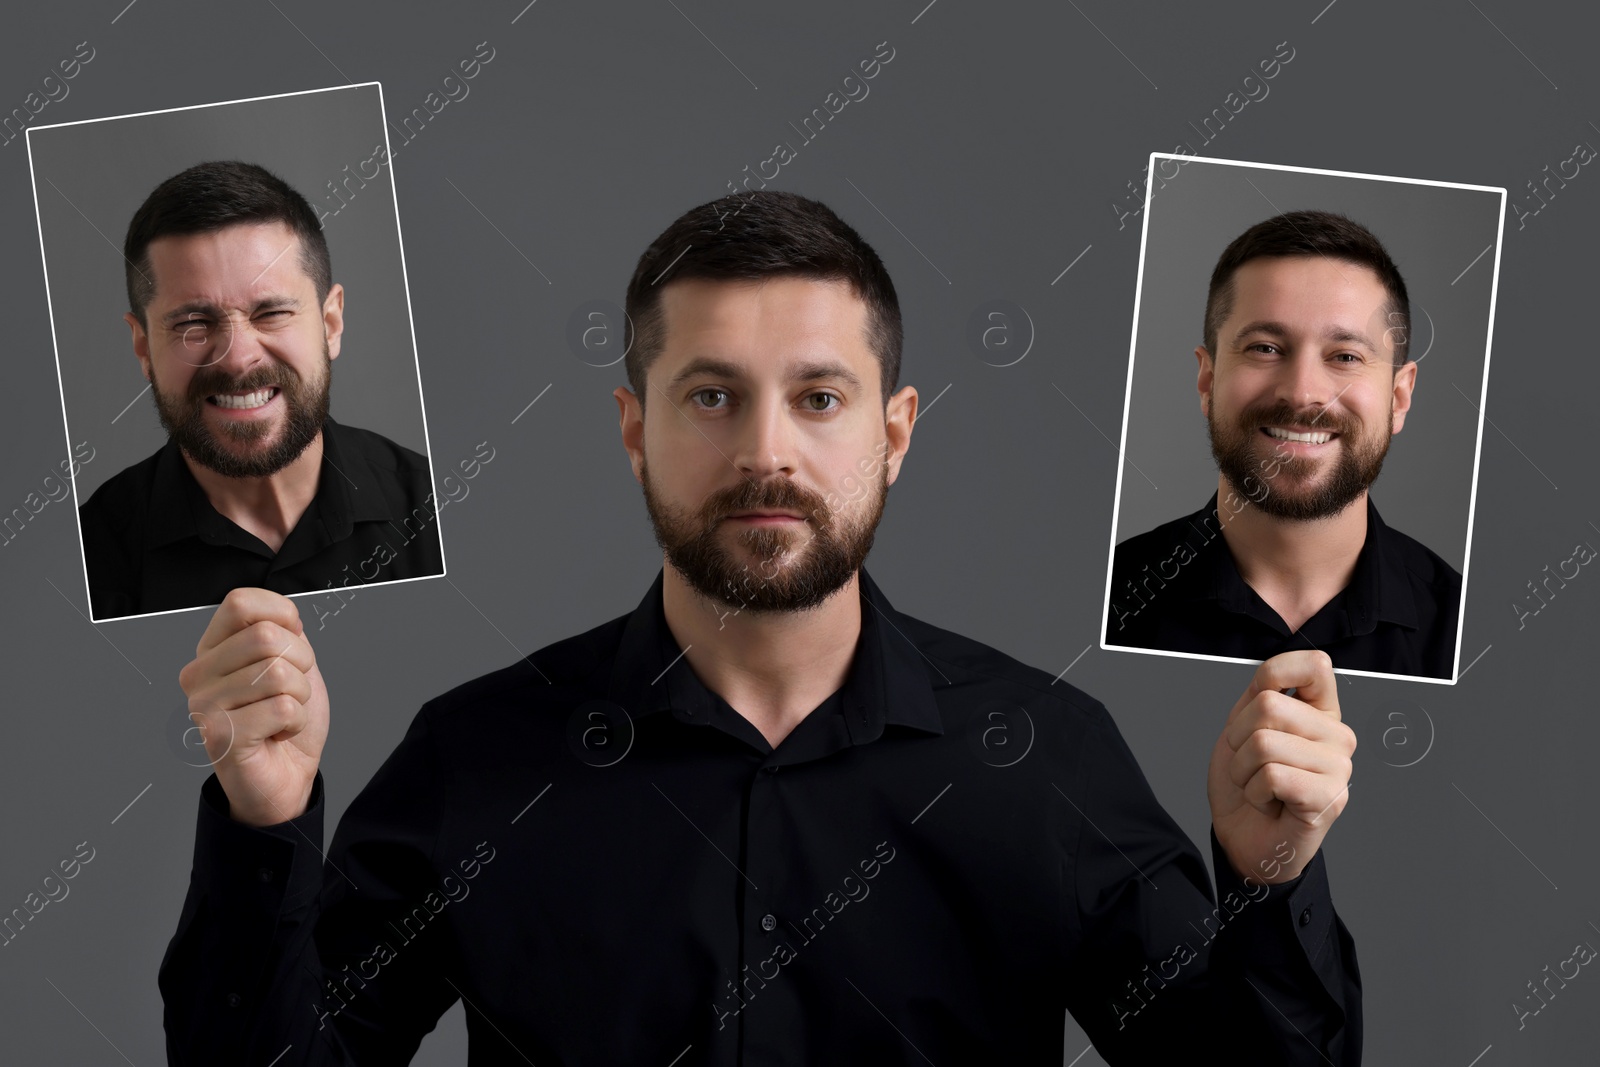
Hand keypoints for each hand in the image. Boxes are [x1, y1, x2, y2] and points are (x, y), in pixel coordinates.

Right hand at [177, 588, 328, 826]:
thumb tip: (282, 614)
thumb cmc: (284, 718)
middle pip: (266, 636)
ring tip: (281, 714)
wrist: (287, 775)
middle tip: (289, 690)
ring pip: (278, 673)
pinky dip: (295, 722)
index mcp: (212, 649)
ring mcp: (204, 705)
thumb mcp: (291, 661)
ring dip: (299, 697)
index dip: (282, 617)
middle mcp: (199, 674)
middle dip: (300, 663)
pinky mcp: (220, 736)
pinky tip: (276, 733)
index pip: (241, 602)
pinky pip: (282, 708)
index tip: (289, 648)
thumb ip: (282, 629)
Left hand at [1207, 650, 1354, 884]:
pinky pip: (1272, 776)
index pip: (1314, 665)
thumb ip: (1263, 691)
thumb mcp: (1244, 725)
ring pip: (1264, 743)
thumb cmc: (1247, 782)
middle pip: (1269, 706)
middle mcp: (1338, 736)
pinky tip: (1271, 803)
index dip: (1275, 674)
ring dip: (1244, 770)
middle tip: (1251, 764)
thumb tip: (1285, 668)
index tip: (1258, 702)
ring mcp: (1339, 768)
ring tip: (1261, 786)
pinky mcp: (1330, 799)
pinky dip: (1255, 793)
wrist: (1243, 837)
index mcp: (1321, 712)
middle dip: (1238, 739)